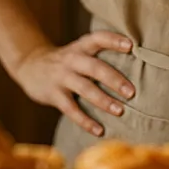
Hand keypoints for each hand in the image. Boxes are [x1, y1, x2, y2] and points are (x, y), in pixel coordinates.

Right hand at [14, 31, 135, 136]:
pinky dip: (85, 121)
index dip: (113, 40)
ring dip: (103, 100)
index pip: (98, 38)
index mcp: (81, 47)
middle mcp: (72, 59)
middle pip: (94, 67)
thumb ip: (100, 56)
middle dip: (114, 79)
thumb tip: (138, 66)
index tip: (131, 46)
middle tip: (132, 92)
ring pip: (84, 88)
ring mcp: (61, 77)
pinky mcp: (53, 94)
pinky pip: (70, 109)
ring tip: (120, 111)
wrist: (30, 65)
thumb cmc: (66, 61)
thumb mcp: (79, 51)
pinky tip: (99, 130)